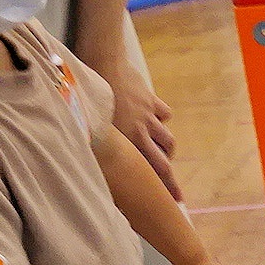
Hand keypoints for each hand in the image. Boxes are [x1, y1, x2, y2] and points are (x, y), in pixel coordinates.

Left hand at [101, 63, 179, 198]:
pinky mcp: (150, 99)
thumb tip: (92, 166)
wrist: (104, 61)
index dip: (163, 188)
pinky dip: (161, 119)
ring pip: (167, 139)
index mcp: (126, 140)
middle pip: (163, 160)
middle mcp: (141, 131)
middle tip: (177, 193)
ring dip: (167, 149)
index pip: (150, 170)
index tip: (174, 202)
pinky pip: (163, 113)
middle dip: (171, 179)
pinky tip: (155, 119)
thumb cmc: (87, 95)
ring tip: (164, 154)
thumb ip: (98, 145)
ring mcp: (148, 115)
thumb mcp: (90, 125)